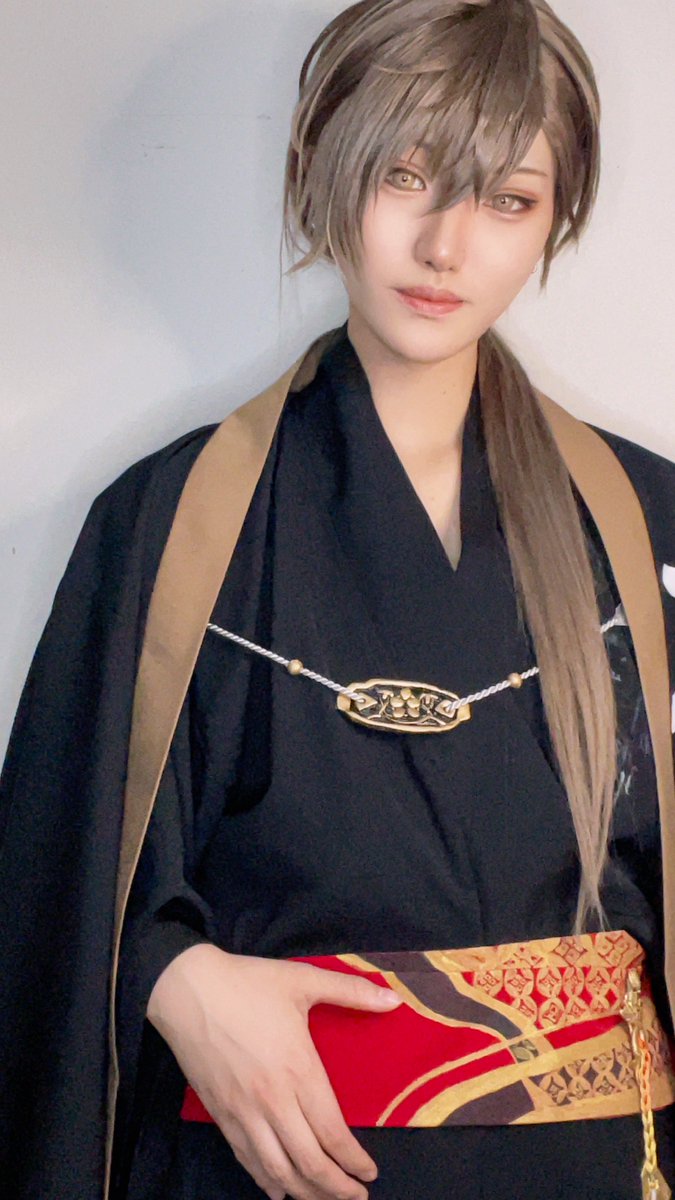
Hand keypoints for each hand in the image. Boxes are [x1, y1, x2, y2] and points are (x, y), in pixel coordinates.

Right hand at [146, 943, 402, 1199]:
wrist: (187, 989)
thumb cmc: (248, 983)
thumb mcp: (303, 979)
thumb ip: (351, 991)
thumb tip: (395, 998)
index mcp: (299, 1071)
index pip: (333, 1134)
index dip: (354, 1161)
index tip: (370, 1173)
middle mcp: (273, 1101)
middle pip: (310, 1163)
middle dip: (337, 1188)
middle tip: (357, 1198)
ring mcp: (244, 1112)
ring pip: (278, 1170)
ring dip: (305, 1193)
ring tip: (324, 1199)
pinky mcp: (221, 1114)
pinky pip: (247, 1159)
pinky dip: (267, 1180)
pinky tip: (279, 1189)